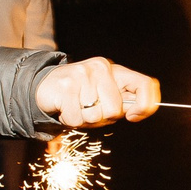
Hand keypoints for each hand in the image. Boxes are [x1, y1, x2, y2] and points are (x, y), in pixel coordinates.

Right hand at [35, 59, 160, 128]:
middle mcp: (101, 68)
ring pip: (95, 116)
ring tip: (76, 108)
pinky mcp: (66, 87)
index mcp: (114, 71)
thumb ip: (122, 102)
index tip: (134, 116)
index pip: (144, 84)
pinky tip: (65, 109)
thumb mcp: (103, 94)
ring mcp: (83, 75)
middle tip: (89, 110)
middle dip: (103, 118)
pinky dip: (70, 121)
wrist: (44, 86)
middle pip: (115, 110)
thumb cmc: (78, 94)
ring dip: (85, 120)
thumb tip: (140, 111)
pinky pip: (77, 119)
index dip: (146, 105)